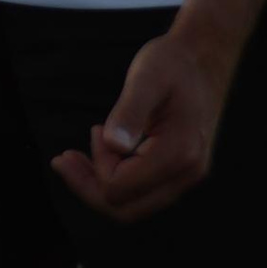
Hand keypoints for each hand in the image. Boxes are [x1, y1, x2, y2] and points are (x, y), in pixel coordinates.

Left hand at [51, 21, 229, 225]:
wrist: (204, 58)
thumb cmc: (173, 63)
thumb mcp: (147, 77)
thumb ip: (129, 111)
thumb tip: (114, 144)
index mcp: (179, 152)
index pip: (120, 187)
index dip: (98, 165)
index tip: (96, 130)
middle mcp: (187, 172)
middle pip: (126, 209)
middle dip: (88, 188)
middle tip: (62, 160)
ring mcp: (186, 175)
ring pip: (133, 206)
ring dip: (99, 187)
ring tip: (72, 159)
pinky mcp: (179, 170)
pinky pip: (142, 192)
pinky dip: (115, 181)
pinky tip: (100, 155)